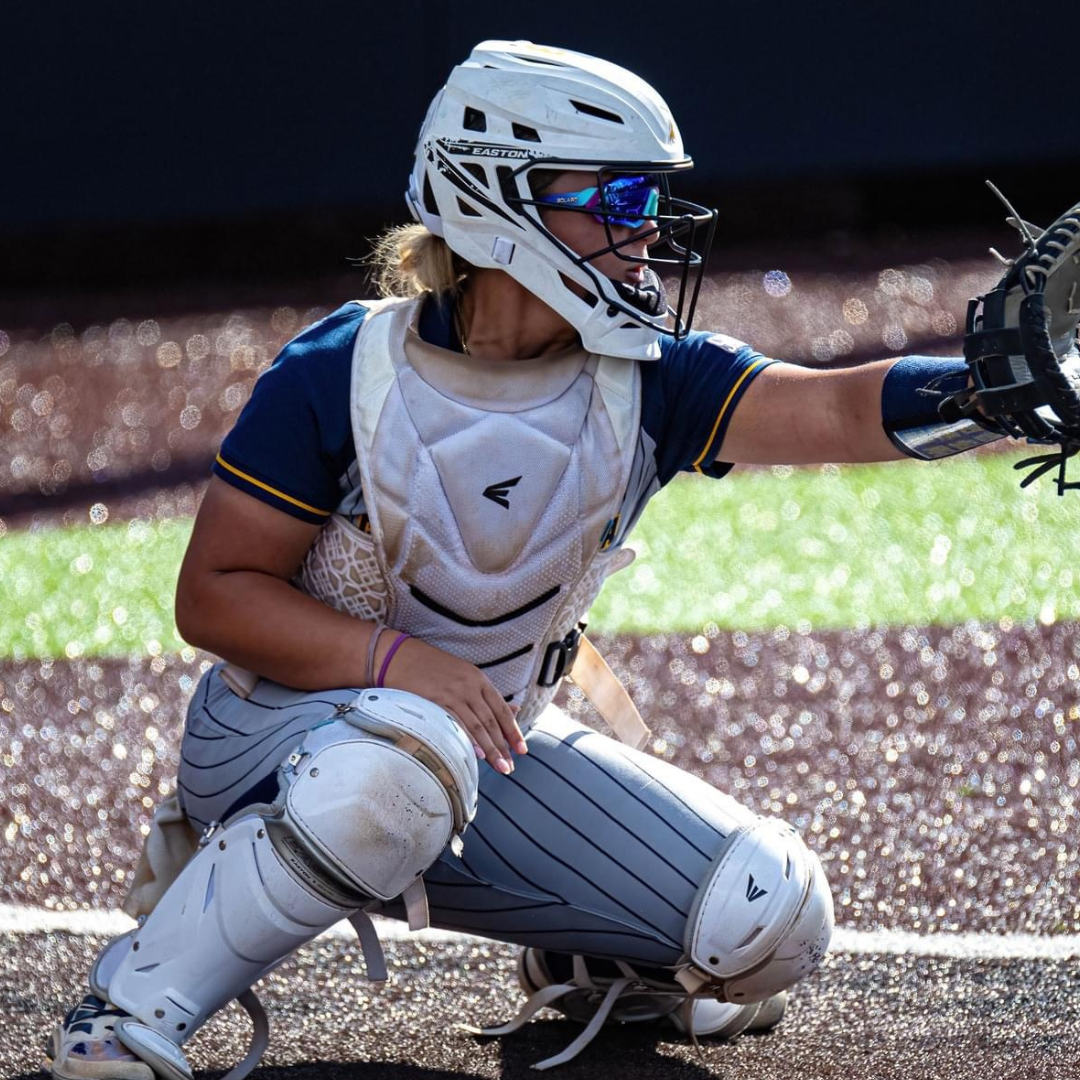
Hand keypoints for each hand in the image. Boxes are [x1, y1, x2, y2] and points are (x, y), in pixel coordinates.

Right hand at [381, 636, 526, 773]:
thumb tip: (515, 709)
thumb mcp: (465, 675)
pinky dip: (468, 740)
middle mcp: (469, 686)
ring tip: (500, 767)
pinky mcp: (434, 701)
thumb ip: (487, 695)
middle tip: (511, 767)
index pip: (502, 710)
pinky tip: (476, 755)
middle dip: (503, 746)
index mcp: (478, 679)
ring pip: (477, 726)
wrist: (399, 657)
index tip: (522, 750)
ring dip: (490, 749)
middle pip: (491, 721)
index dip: (513, 731)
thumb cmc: (433, 669)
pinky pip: (455, 724)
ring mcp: (452, 693)